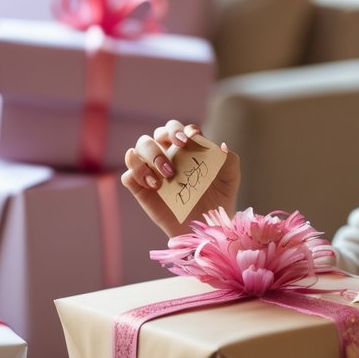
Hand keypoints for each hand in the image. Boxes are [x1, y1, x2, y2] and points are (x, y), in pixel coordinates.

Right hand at [122, 120, 240, 239]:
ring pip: (138, 149)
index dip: (181, 129)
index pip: (177, 129)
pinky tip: (155, 184)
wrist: (207, 228)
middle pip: (156, 134)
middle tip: (179, 147)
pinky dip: (136, 173)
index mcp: (184, 149)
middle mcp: (166, 156)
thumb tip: (219, 146)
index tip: (190, 138)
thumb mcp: (230, 178)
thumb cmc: (219, 200)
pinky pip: (128, 175)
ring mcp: (151, 172)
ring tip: (168, 173)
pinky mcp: (141, 190)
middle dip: (165, 135)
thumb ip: (228, 159)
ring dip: (151, 154)